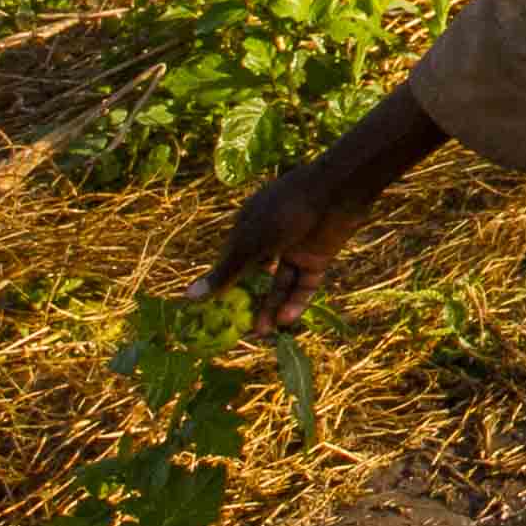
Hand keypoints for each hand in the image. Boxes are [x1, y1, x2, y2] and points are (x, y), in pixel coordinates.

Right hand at [205, 89, 440, 326]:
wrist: (336, 192)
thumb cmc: (285, 211)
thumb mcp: (249, 244)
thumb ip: (224, 273)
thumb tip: (188, 297)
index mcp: (247, 228)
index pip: (230, 263)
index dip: (223, 288)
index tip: (215, 315)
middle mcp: (269, 240)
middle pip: (256, 278)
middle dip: (249, 303)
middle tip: (240, 330)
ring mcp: (294, 249)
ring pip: (280, 285)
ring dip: (272, 308)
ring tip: (262, 334)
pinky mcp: (317, 257)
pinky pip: (303, 284)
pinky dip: (296, 301)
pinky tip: (285, 320)